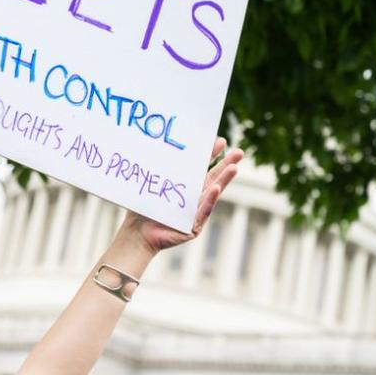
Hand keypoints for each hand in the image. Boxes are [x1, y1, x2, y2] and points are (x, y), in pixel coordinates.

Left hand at [122, 137, 242, 253]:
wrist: (135, 234)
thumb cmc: (142, 209)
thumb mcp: (152, 186)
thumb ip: (159, 171)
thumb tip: (157, 145)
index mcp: (185, 187)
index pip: (200, 169)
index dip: (210, 155)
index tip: (220, 141)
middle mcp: (194, 199)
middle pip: (213, 179)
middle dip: (226, 165)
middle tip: (240, 152)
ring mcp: (195, 213)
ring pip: (212, 194)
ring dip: (224, 181)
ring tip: (234, 168)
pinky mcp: (192, 228)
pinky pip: (202, 212)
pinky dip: (209, 200)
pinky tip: (216, 188)